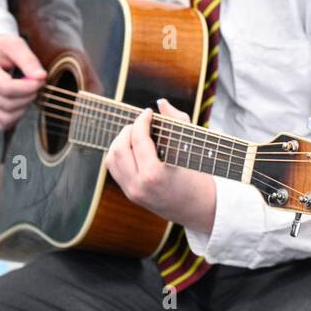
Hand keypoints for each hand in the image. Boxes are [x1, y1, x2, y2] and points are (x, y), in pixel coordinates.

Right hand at [0, 34, 46, 130]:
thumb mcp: (14, 45)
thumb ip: (28, 60)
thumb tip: (41, 77)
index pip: (7, 88)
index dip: (29, 87)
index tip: (40, 78)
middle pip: (9, 104)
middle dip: (29, 95)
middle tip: (36, 83)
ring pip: (7, 117)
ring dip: (24, 107)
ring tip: (28, 91)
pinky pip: (4, 123)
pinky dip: (17, 115)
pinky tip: (21, 100)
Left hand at [105, 98, 215, 233]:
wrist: (198, 208)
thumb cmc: (198, 175)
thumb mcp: (190, 149)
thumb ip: (177, 121)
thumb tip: (160, 102)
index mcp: (155, 175)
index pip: (138, 140)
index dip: (141, 121)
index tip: (148, 112)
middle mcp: (138, 185)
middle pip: (119, 148)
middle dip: (129, 130)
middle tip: (142, 123)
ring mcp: (131, 192)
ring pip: (112, 158)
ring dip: (121, 140)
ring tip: (136, 134)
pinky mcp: (129, 194)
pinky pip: (114, 168)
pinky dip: (119, 153)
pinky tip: (133, 147)